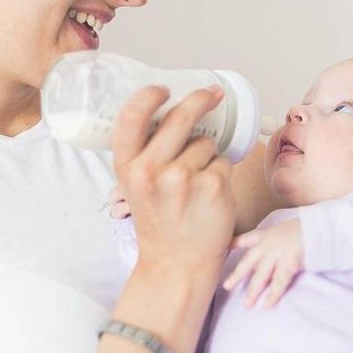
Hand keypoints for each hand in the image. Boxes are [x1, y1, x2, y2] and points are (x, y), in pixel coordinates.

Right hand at [112, 84, 236, 273]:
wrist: (177, 265)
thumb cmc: (160, 223)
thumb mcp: (135, 188)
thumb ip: (144, 155)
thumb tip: (167, 112)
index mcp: (128, 168)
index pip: (132, 117)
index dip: (148, 96)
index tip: (163, 88)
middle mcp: (152, 171)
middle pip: (180, 117)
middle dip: (201, 99)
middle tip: (212, 94)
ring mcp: (184, 178)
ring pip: (206, 143)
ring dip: (207, 156)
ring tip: (197, 185)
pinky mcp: (214, 186)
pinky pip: (224, 162)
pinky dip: (221, 173)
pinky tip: (210, 196)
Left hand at [222, 219, 303, 307]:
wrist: (316, 227)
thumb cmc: (301, 229)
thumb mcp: (281, 230)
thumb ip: (271, 239)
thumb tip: (267, 251)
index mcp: (264, 236)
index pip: (244, 240)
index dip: (232, 245)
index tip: (222, 253)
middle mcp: (267, 246)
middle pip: (248, 262)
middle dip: (237, 275)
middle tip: (226, 287)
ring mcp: (276, 255)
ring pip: (261, 276)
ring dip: (254, 291)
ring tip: (247, 304)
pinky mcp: (288, 264)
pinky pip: (278, 283)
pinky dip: (273, 295)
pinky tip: (267, 305)